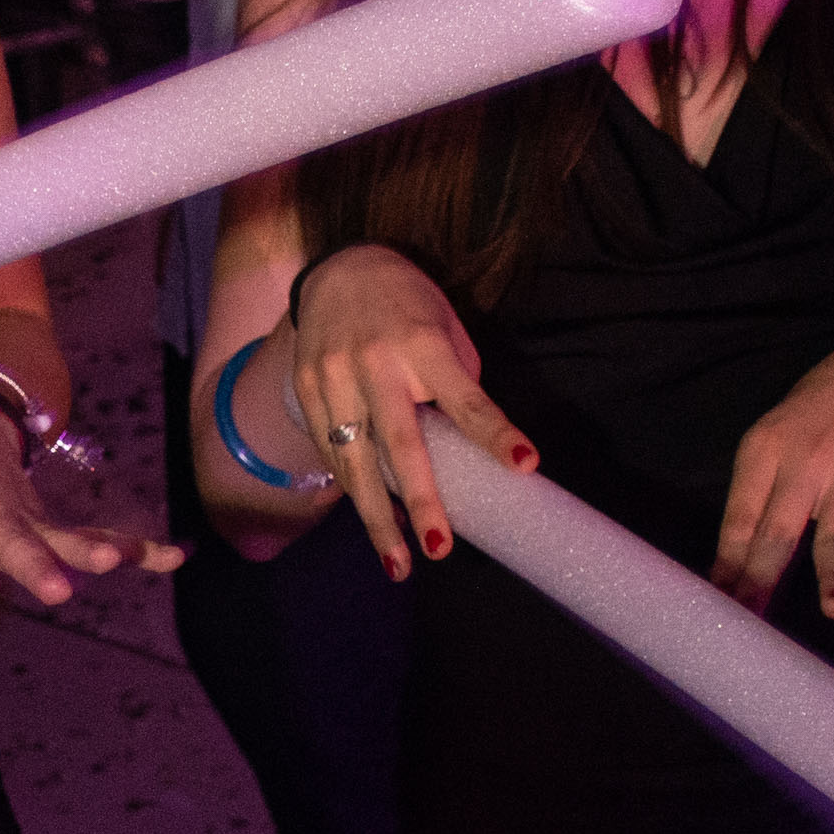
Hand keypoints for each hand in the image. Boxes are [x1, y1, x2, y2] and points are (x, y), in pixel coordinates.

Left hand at [0, 388, 182, 609]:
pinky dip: (132, 544)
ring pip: (59, 532)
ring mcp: (20, 510)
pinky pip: (88, 531)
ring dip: (92, 546)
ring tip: (122, 560)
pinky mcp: (45, 514)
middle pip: (11, 537)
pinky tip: (169, 558)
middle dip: (35, 562)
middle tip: (56, 589)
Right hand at [277, 244, 532, 579]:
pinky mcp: (307, 388)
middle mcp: (375, 363)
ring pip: (355, 461)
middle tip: (438, 552)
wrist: (340, 269)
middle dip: (421, 500)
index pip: (466, 397)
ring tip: (400, 564)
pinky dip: (353, 490)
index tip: (525, 465)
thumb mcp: (445, 328)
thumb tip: (471, 445)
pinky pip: (332, 451)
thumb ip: (455, 383)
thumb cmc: (409, 306)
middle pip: (400, 443)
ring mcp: (334, 377)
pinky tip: (374, 519)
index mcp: (423, 344)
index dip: (494, 433)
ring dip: (377, 518)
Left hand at [717, 334, 833, 617]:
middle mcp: (802, 461)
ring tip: (833, 612)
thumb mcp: (776, 436)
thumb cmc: (817, 416)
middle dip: (760, 580)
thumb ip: (758, 490)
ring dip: (833, 578)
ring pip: (833, 536)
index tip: (717, 602)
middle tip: (749, 620)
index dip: (728, 562)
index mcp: (763, 449)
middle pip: (777, 531)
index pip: (739, 517)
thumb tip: (733, 561)